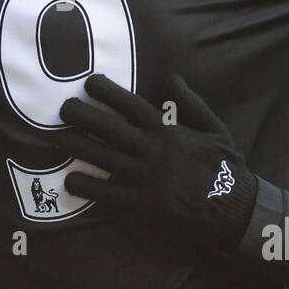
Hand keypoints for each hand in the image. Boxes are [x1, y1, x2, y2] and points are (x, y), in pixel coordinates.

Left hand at [56, 73, 257, 254]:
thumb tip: (171, 78)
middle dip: (82, 115)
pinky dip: (86, 186)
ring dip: (76, 146)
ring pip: (101, 157)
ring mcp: (144, 176)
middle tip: (62, 108)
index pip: (131, 105)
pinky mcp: (140, 203)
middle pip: (108, 127)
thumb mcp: (215, 129)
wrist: (233, 210)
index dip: (108, 91)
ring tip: (55, 137)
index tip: (89, 82)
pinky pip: (106, 193)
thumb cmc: (225, 168)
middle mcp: (151, 149)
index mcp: (168, 130)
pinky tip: (69, 181)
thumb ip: (192, 104)